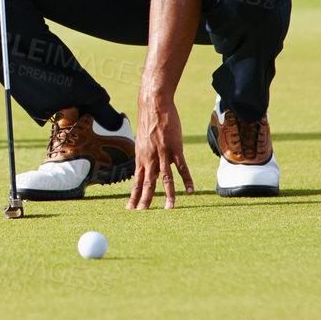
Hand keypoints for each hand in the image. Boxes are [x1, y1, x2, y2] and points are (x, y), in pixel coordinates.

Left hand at [126, 88, 194, 210]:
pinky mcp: (175, 148)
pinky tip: (190, 191)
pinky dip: (187, 180)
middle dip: (145, 201)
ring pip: (165, 178)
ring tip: (169, 209)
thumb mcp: (142, 140)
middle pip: (147, 184)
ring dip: (167, 195)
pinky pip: (182, 168)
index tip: (130, 208)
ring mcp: (162, 154)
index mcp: (141, 158)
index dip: (134, 196)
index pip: (136, 181)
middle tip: (143, 215)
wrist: (154, 105)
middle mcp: (149, 158)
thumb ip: (145, 155)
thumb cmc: (149, 120)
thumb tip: (147, 166)